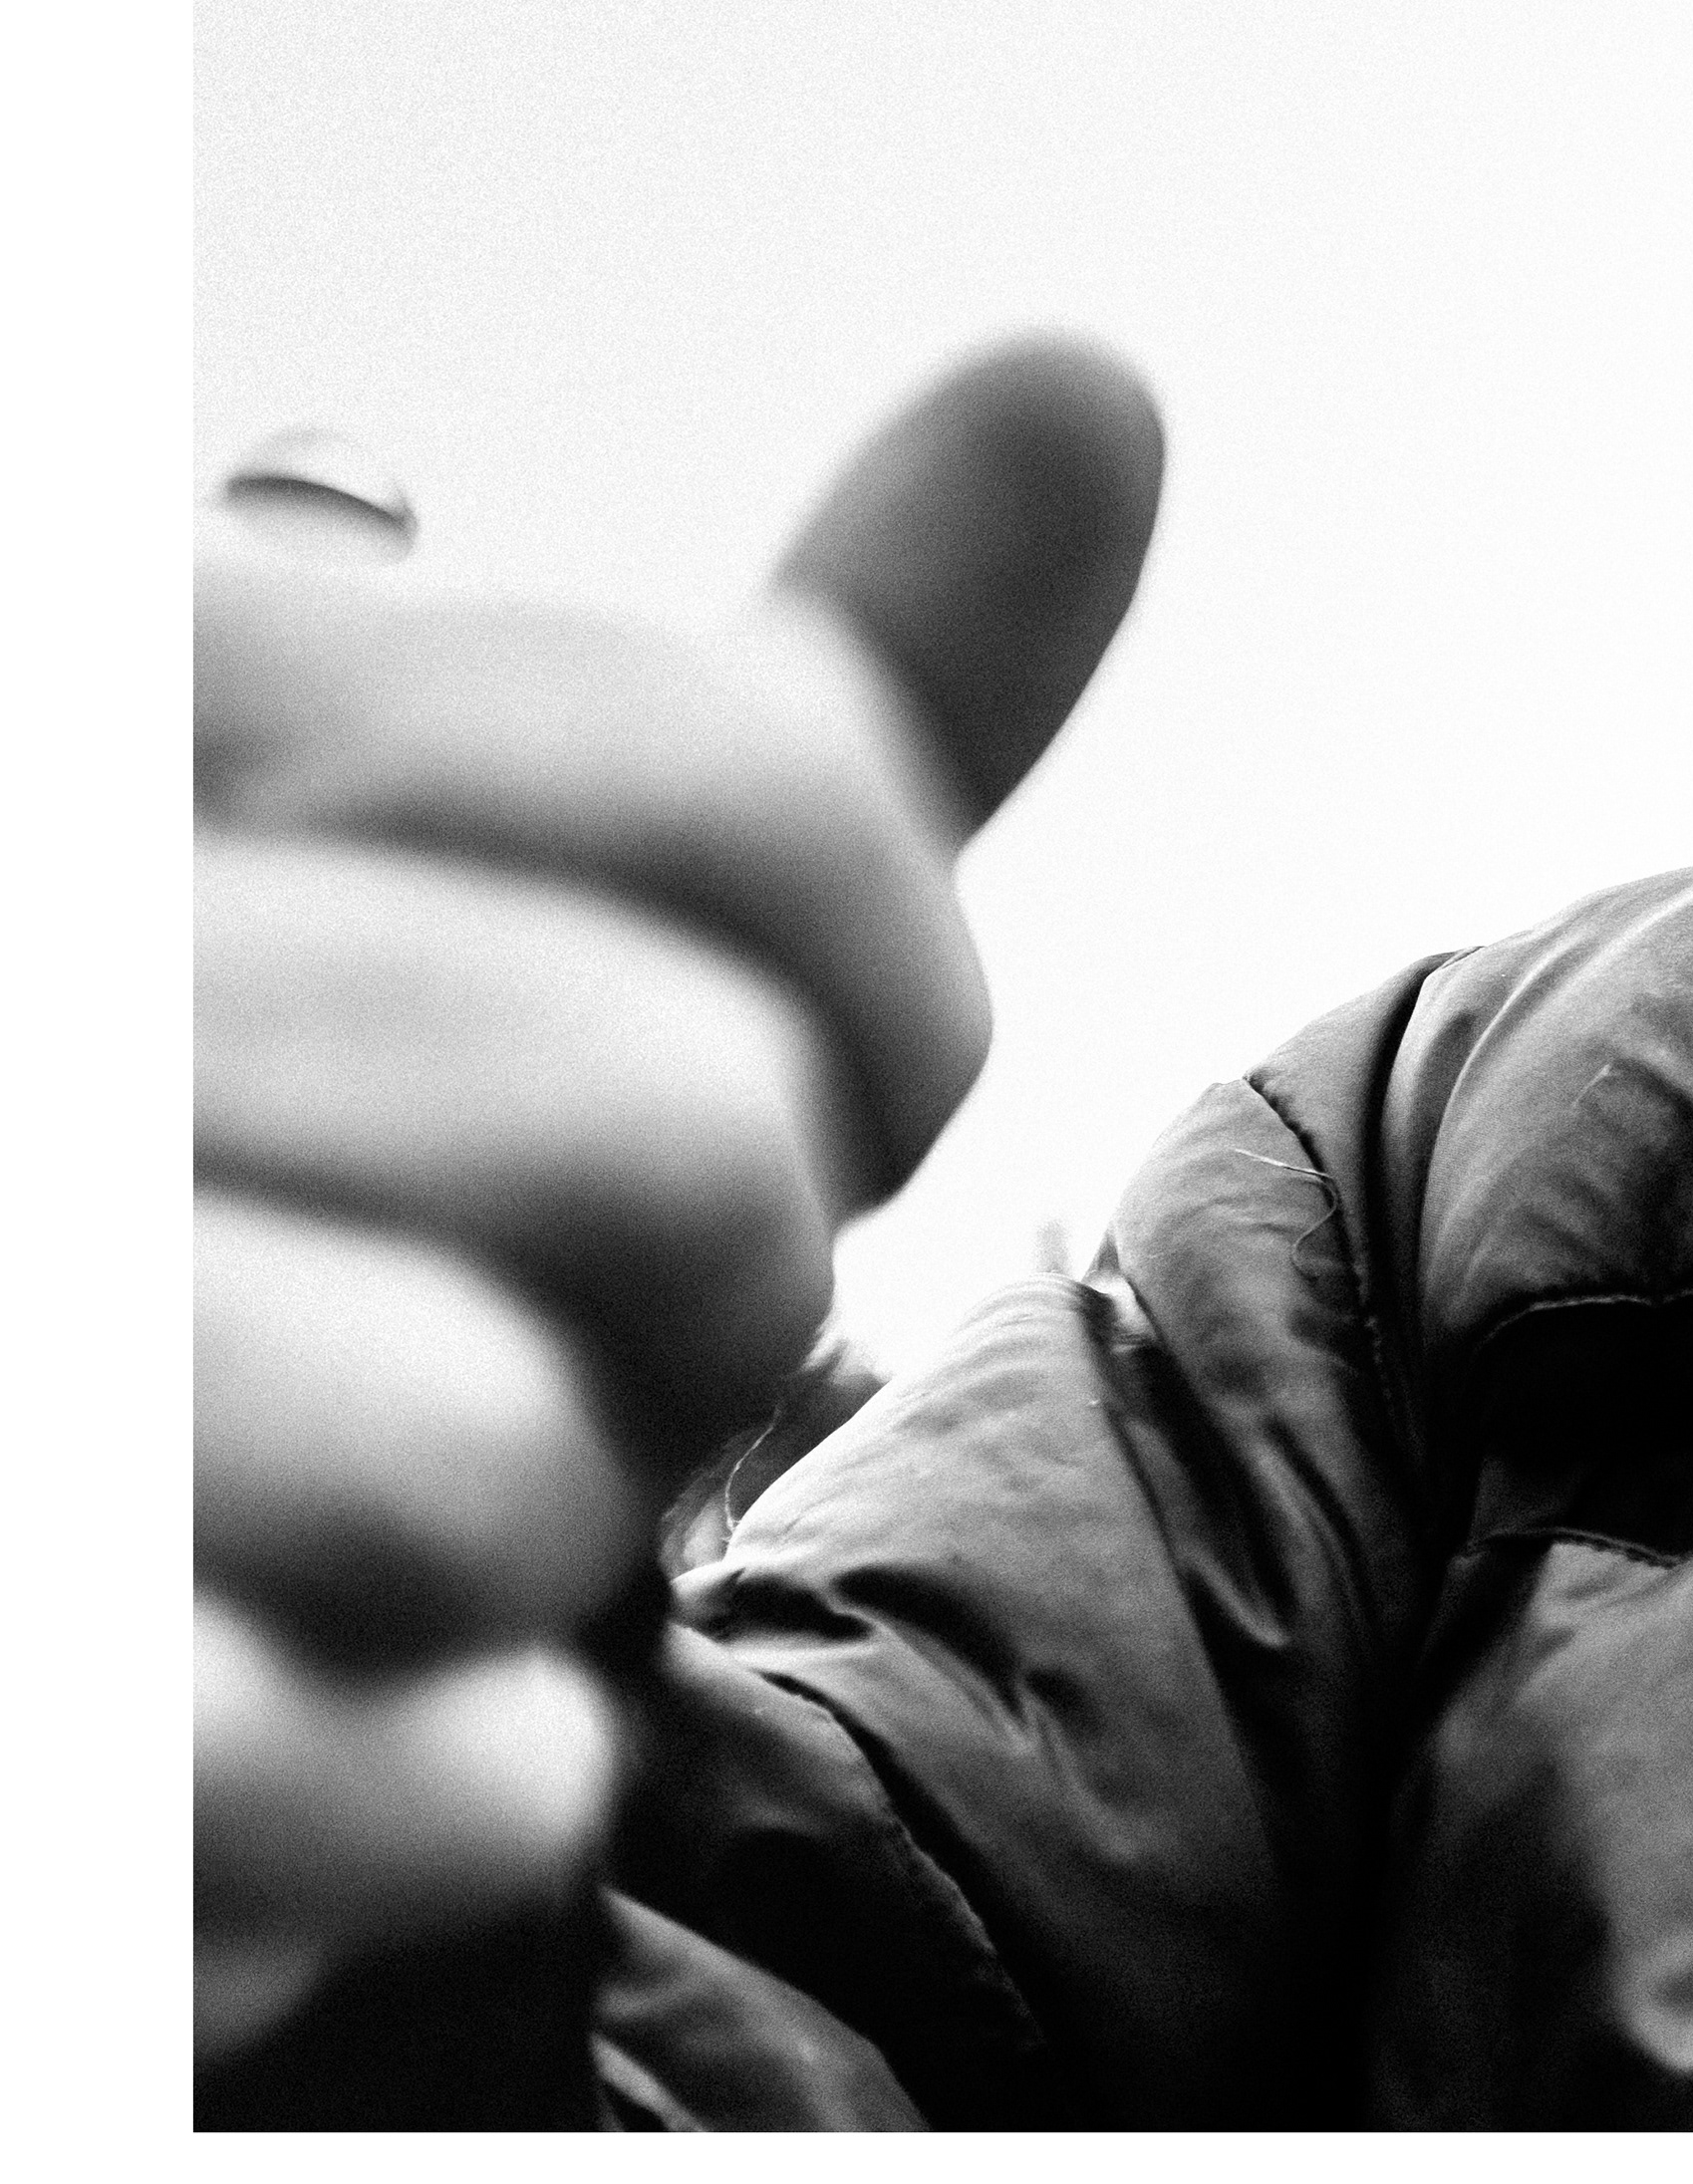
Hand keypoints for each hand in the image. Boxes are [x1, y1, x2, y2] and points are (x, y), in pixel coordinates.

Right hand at [193, 341, 1162, 2063]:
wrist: (83, 1467)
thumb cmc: (270, 1191)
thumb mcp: (496, 893)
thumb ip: (788, 708)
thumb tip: (1095, 390)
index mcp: (173, 699)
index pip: (774, 788)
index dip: (859, 999)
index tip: (702, 1064)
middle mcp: (81, 959)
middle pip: (691, 1132)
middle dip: (673, 1284)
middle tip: (462, 1299)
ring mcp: (43, 1328)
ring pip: (523, 1456)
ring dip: (520, 1542)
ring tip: (327, 1493)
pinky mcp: (56, 1692)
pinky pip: (431, 1774)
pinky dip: (437, 1793)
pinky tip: (305, 1687)